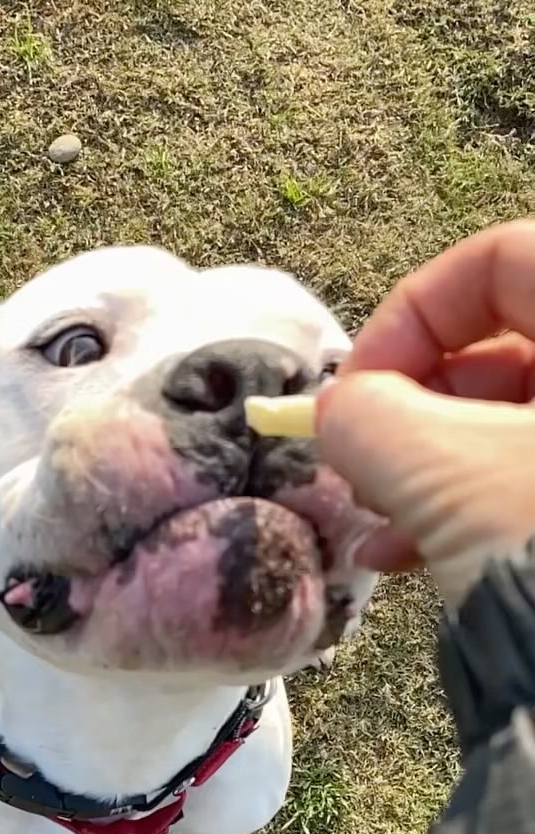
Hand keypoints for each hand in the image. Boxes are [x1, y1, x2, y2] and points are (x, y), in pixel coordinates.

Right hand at [316, 220, 534, 604]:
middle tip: (361, 461)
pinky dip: (468, 505)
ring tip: (374, 519)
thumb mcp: (437, 471)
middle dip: (413, 408)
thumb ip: (365, 415)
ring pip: (513, 423)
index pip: (502, 259)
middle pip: (506, 347)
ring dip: (428, 466)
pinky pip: (533, 480)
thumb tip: (337, 409)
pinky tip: (404, 554)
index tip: (355, 388)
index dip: (412, 313)